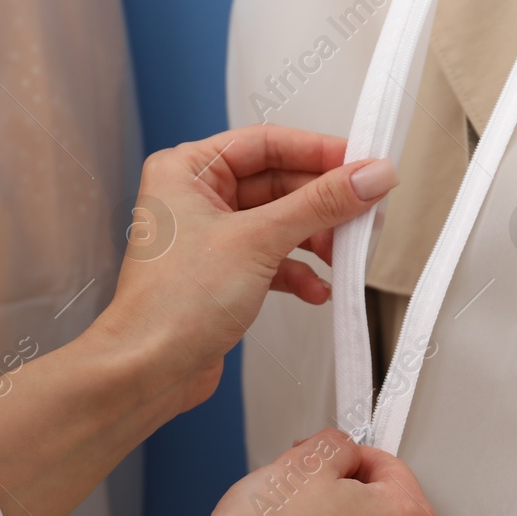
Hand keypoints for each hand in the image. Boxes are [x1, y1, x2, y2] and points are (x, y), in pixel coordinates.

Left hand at [101, 126, 397, 414]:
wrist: (147, 371)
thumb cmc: (174, 303)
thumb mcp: (258, 240)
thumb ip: (320, 205)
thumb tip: (369, 176)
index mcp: (187, 169)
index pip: (267, 144)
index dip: (319, 152)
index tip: (363, 164)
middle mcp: (195, 197)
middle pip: (279, 184)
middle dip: (323, 204)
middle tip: (366, 213)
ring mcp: (210, 238)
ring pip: (280, 224)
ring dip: (316, 240)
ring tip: (343, 257)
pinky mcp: (223, 275)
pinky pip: (273, 259)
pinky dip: (299, 272)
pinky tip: (318, 290)